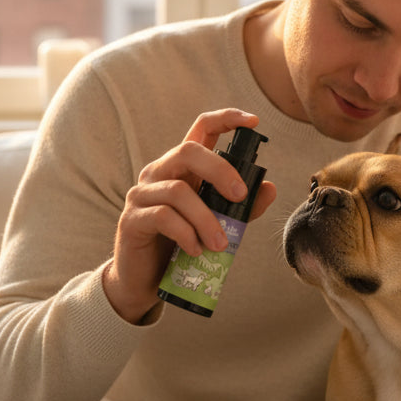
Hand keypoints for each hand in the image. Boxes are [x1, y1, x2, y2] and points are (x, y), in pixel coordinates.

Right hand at [103, 109, 276, 323]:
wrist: (146, 282)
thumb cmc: (182, 245)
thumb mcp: (218, 223)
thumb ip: (242, 207)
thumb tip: (269, 188)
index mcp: (183, 167)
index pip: (201, 129)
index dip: (226, 118)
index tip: (253, 122)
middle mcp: (160, 172)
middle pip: (187, 151)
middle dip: (220, 171)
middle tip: (241, 197)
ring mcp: (142, 194)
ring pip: (178, 191)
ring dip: (206, 219)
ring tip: (220, 245)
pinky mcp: (131, 219)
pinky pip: (163, 217)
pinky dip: (186, 234)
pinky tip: (196, 250)